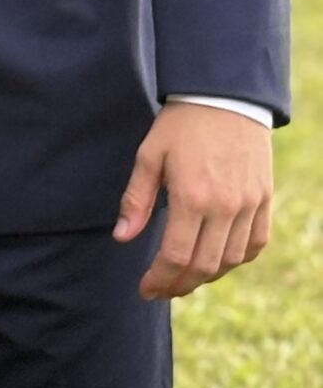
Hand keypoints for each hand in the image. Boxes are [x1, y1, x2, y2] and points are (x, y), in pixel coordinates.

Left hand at [113, 102, 271, 300]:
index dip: (159, 279)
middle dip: (179, 285)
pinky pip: (255, 244)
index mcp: (192, 198)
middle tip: (162, 289)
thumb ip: (136, 200)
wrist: (224, 97)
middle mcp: (225, 207)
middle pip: (204, 267)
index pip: (176, 257)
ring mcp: (249, 205)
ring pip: (231, 260)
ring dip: (206, 276)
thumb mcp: (149, 156)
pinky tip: (217, 260)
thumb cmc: (180, 125)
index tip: (146, 289)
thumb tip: (122, 237)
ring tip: (184, 277)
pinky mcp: (264, 199)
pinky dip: (236, 259)